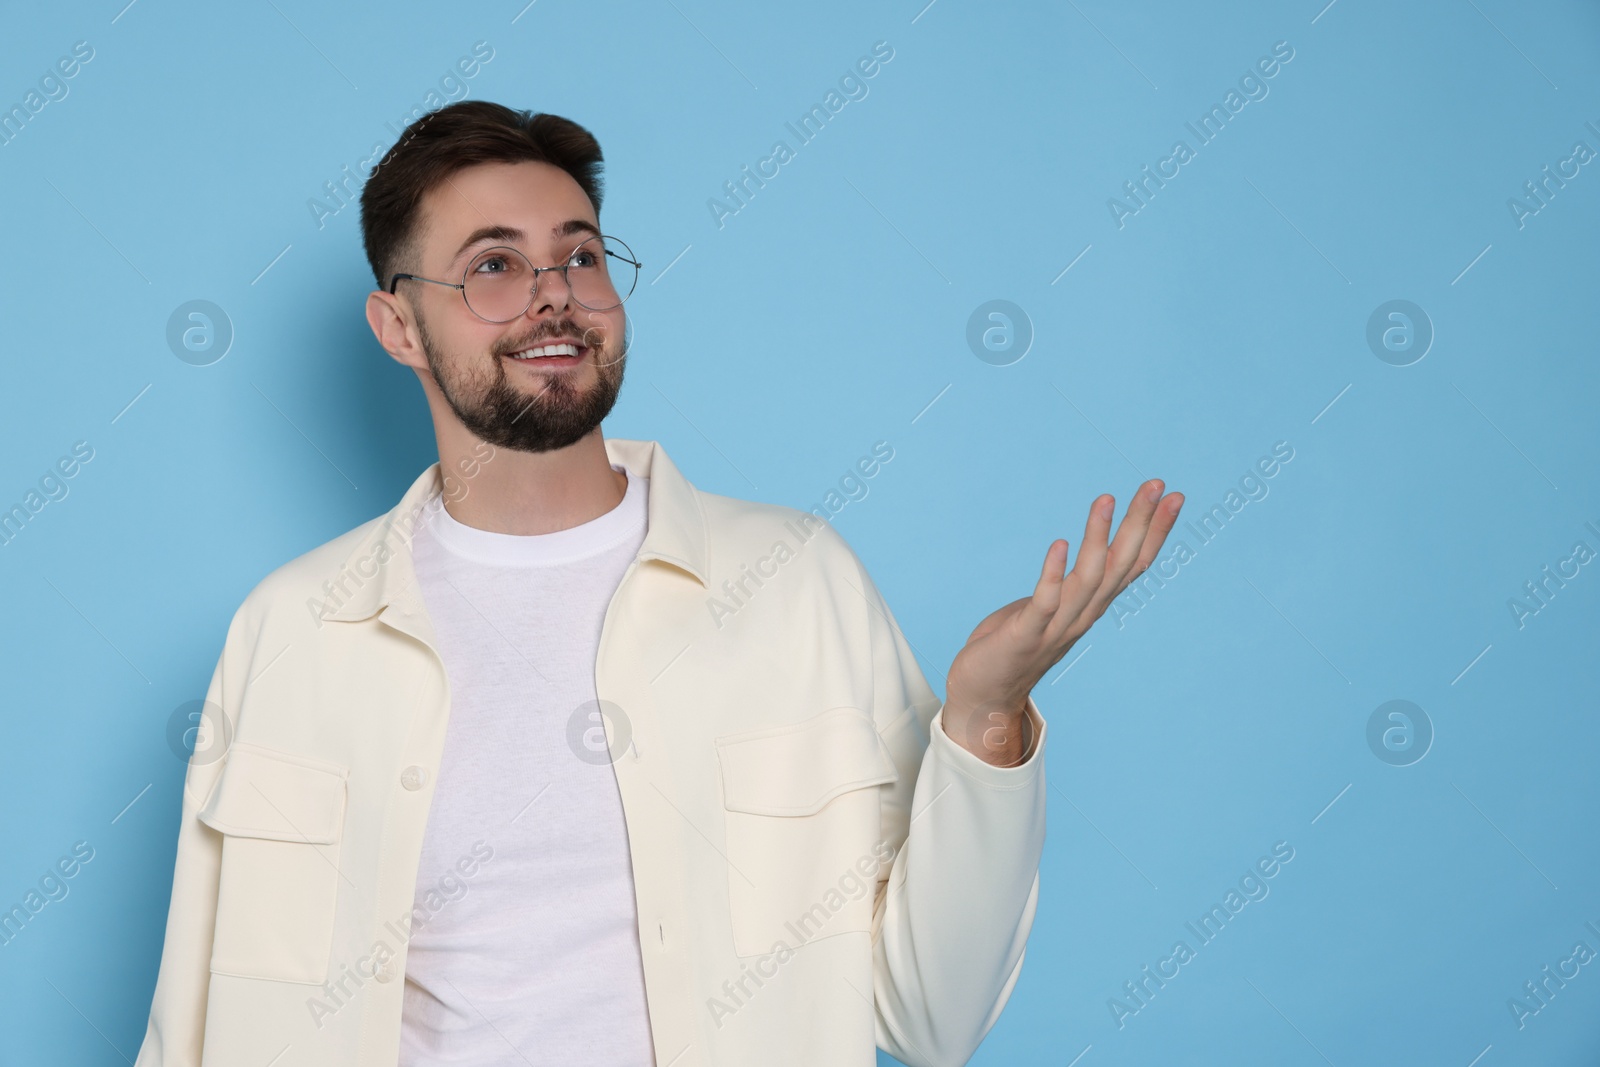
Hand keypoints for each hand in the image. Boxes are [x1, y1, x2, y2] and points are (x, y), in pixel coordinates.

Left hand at [942, 478, 1184, 764]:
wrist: (985, 696)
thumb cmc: (1014, 644)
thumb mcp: (1049, 606)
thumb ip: (1068, 585)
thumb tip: (1079, 554)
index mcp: (1090, 606)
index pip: (1132, 564)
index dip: (1155, 531)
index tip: (1173, 495)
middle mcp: (1082, 615)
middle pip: (1119, 565)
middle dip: (1140, 524)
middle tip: (1156, 485)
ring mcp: (1055, 627)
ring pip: (1087, 580)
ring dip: (1098, 538)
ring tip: (1105, 499)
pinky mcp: (1024, 635)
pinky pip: (1044, 603)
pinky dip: (1052, 574)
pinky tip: (1060, 544)